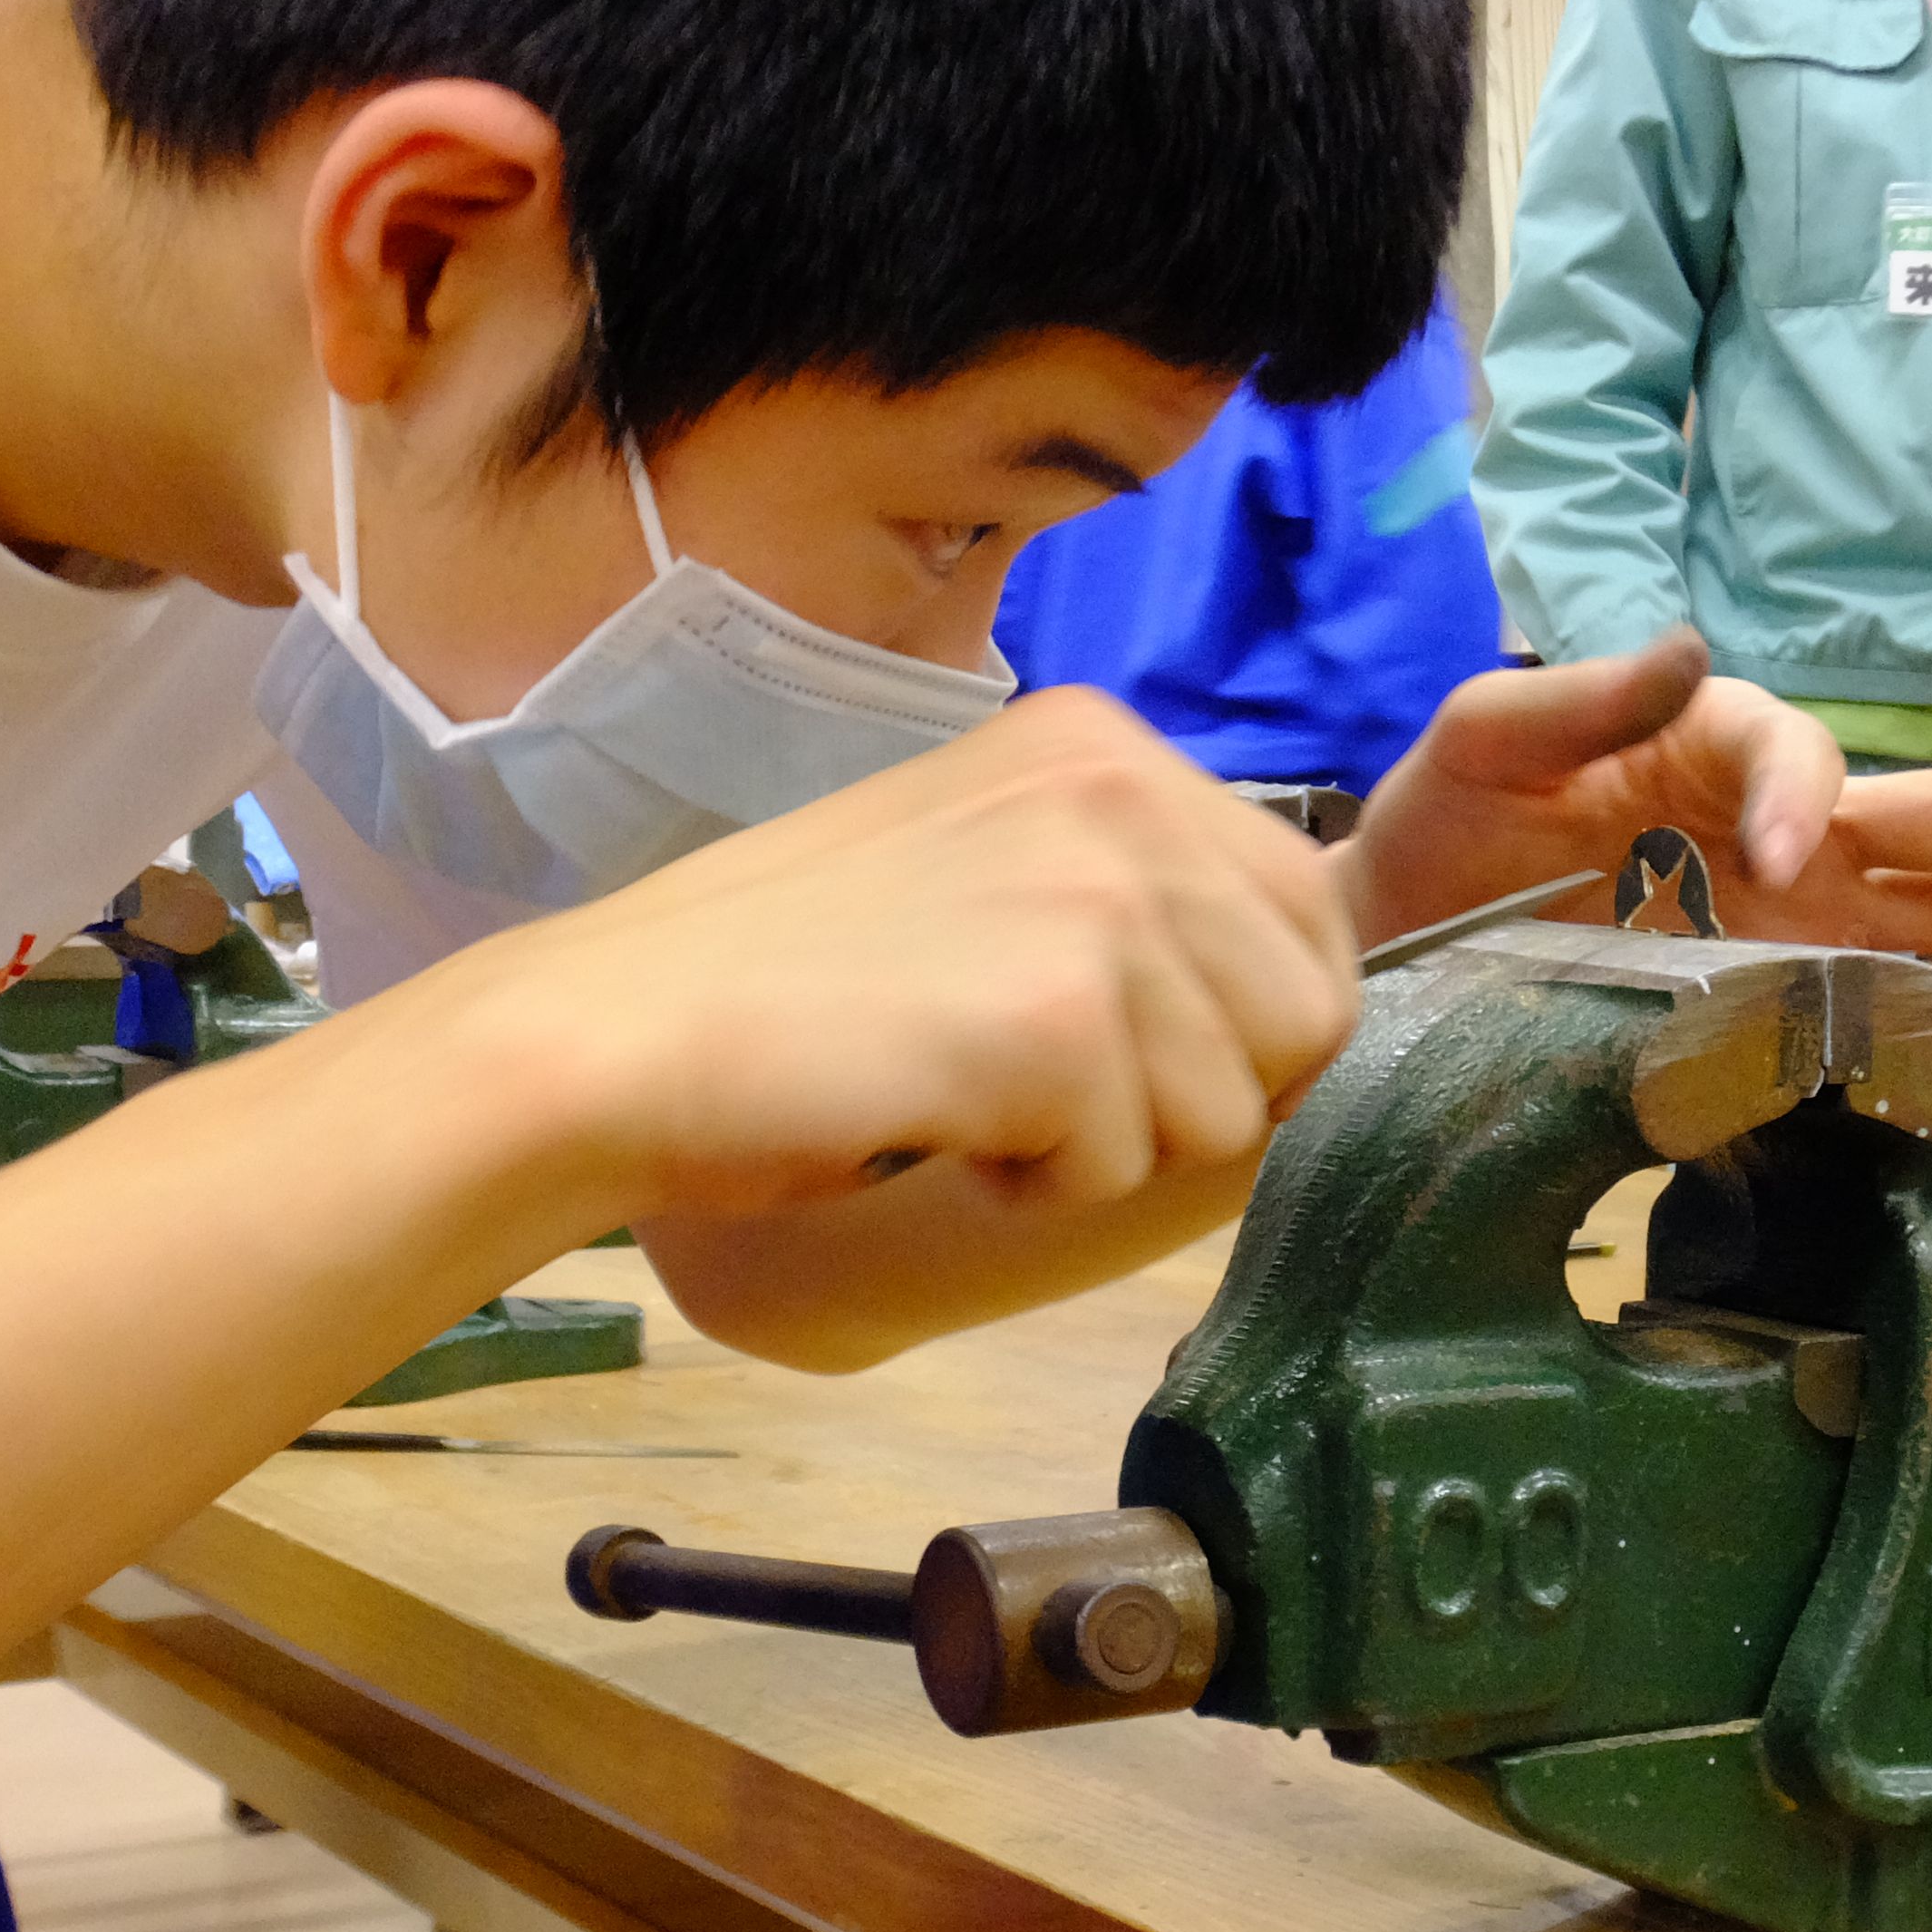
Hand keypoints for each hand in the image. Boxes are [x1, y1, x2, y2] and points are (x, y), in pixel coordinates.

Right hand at [448, 688, 1361, 1217]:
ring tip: (973, 1094)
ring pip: (1231, 1113)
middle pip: (1306, 1019)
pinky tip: (934, 1124)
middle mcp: (1123, 792)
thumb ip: (1140, 901)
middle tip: (1043, 1084)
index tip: (1124, 1051)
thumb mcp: (994, 872)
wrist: (618, 1032)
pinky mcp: (1057, 1015)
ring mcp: (1096, 897)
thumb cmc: (795, 979)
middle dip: (1196, 1097)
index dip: (1250, 1028)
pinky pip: (1128, 1172)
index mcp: (1109, 745)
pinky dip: (1033, 1187)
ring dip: (1107, 1149)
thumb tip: (1301, 1009)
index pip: (1313, 915)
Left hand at [1347, 631, 1931, 1041]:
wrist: (1398, 937)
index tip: (1775, 857)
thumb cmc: (1444, 825)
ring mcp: (1790, 925)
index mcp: (1716, 751)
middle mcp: (1778, 834)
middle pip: (1931, 824)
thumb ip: (1582, 700)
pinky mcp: (1774, 1002)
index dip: (1803, 799)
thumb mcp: (1485, 739)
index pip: (1801, 758)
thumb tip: (1691, 653)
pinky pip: (1890, 1007)